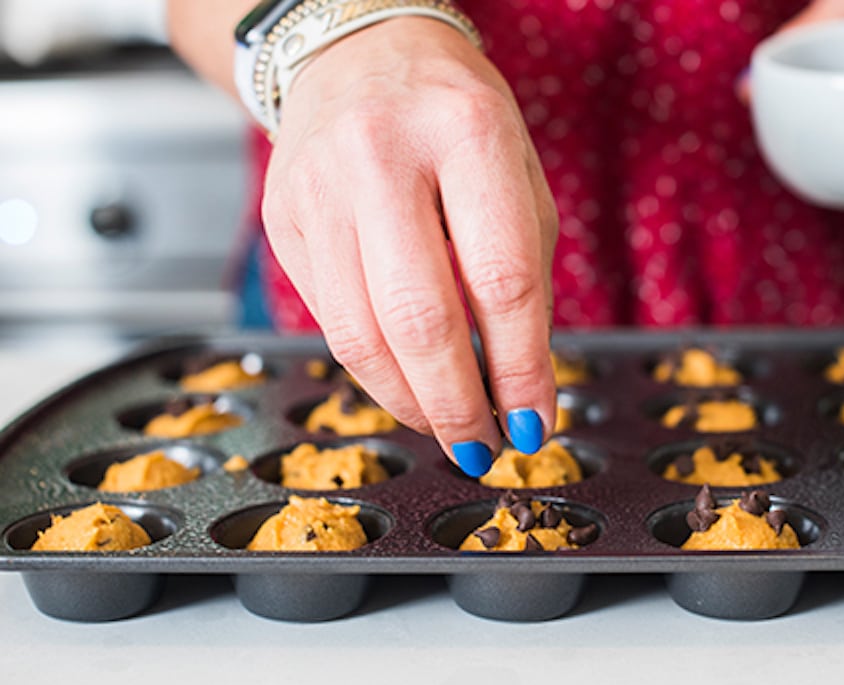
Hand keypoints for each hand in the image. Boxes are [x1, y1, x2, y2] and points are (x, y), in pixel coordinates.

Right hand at [261, 18, 558, 475]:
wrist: (359, 53)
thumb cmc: (456, 120)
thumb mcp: (519, 176)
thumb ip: (525, 277)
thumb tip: (520, 387)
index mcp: (467, 132)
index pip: (500, 279)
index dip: (519, 368)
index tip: (534, 421)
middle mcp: (382, 154)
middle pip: (420, 317)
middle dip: (457, 403)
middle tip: (483, 445)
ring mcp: (319, 186)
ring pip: (362, 334)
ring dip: (410, 402)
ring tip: (447, 427)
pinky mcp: (282, 218)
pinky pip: (330, 323)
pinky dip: (373, 375)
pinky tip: (406, 388)